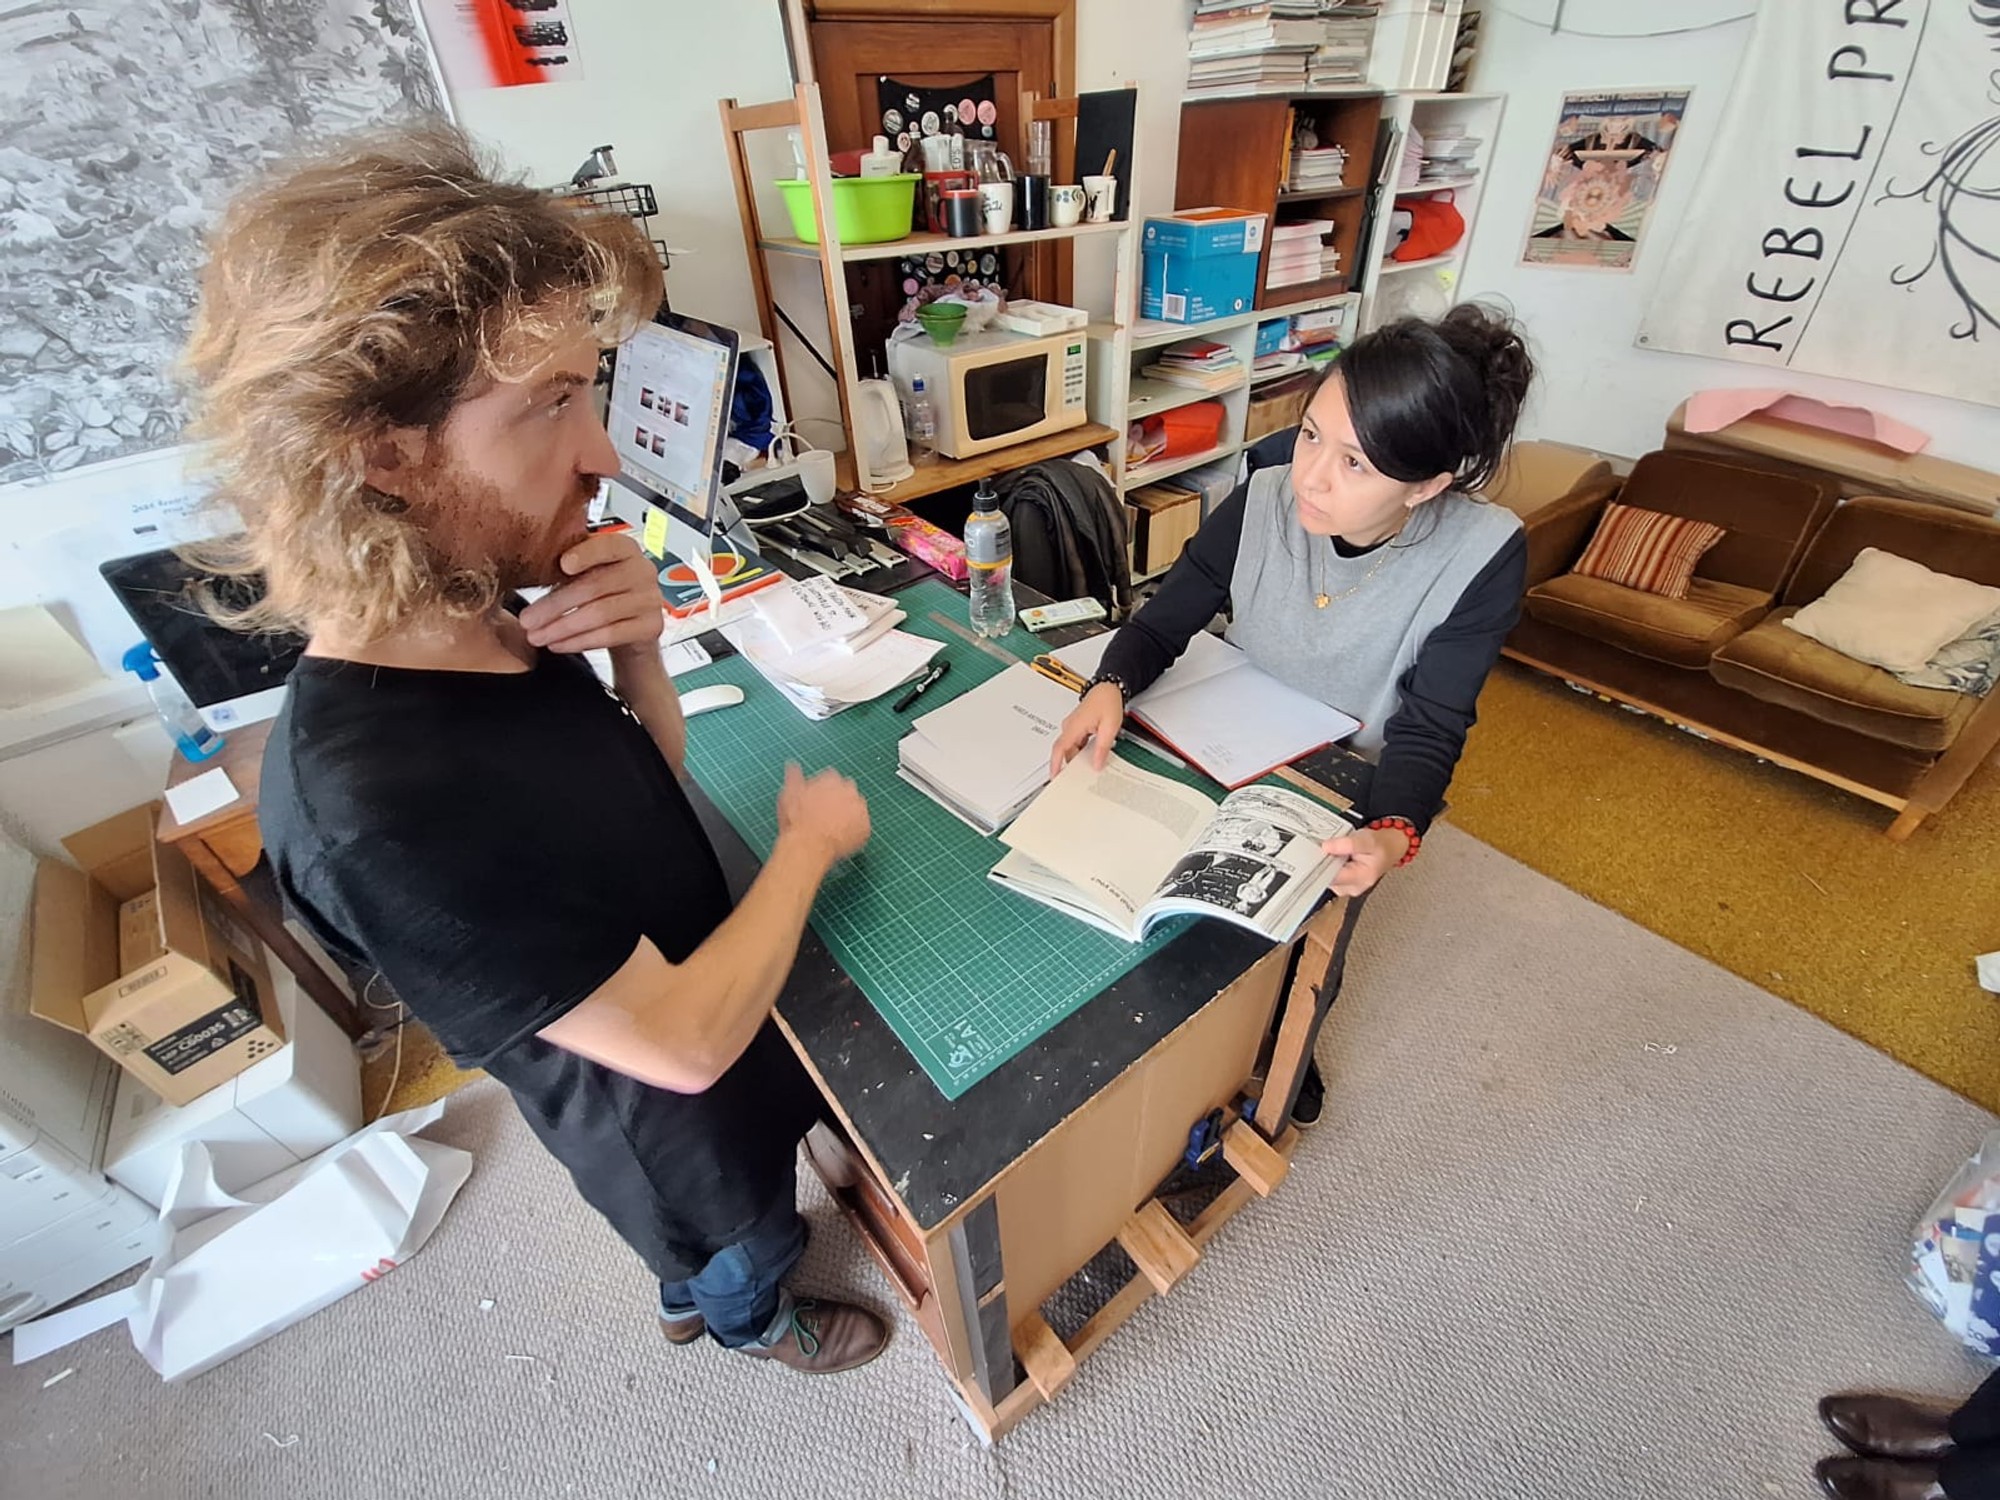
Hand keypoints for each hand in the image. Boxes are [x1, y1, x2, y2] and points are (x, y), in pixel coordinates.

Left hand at [518, 533, 663, 657]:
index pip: (608, 546)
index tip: (562, 565)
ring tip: (537, 635)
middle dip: (555, 605)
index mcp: (625, 549)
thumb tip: (527, 566)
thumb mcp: (586, 573)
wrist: (631, 629)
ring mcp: (650, 600)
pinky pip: (611, 635)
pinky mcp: (651, 626)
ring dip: (562, 627)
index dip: (585, 554)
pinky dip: (580, 641)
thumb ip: (568, 565)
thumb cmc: (602, 596)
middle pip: (595, 586)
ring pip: (600, 613)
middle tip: (528, 619)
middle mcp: (643, 570)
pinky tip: (559, 644)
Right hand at [777, 762, 870, 867]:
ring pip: (856, 809)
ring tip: (833, 828)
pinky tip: (840, 838)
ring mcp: (859, 808)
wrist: (809, 843)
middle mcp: (849, 789)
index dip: (824, 791)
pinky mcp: (865, 827)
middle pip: (848, 791)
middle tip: (826, 815)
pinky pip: (861, 828)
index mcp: (831, 778)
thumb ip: (794, 777)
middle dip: (839, 801)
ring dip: (848, 816)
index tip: (818, 801)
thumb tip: (792, 765)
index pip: (833, 779)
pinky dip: (854, 832)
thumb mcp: (789, 793)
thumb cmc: (796, 819)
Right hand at [1049, 683, 1124, 776]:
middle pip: (1066, 752)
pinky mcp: (1077, 727)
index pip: (1059, 748)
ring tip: (1090, 766)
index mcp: (1074, 726)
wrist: (1108, 688)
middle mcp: (1069, 727)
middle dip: (1071, 766)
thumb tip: (1096, 764)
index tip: (1054, 777)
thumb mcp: (1109, 727)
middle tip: (1079, 779)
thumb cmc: (1108, 701)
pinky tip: (1093, 755)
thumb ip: (1102, 748)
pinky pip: (1076, 744)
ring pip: (1072, 748)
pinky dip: (1082, 751)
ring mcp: (1072, 727)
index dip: (1055, 764)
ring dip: (1079, 758)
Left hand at [1323, 826, 1409, 897]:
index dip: (1319, 865)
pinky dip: (1327, 864)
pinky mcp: (1341, 883)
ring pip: (1324, 877)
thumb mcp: (1368, 840)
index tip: (1314, 852)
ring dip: (1323, 862)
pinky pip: (1327, 874)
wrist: (1389, 848)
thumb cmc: (1381, 845)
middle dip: (1321, 862)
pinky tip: (1332, 855)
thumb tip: (1327, 847)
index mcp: (1360, 879)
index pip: (1330, 878)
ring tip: (1331, 849)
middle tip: (1322, 847)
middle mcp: (1351, 887)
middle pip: (1325, 878)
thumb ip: (1348, 844)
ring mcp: (1346, 887)